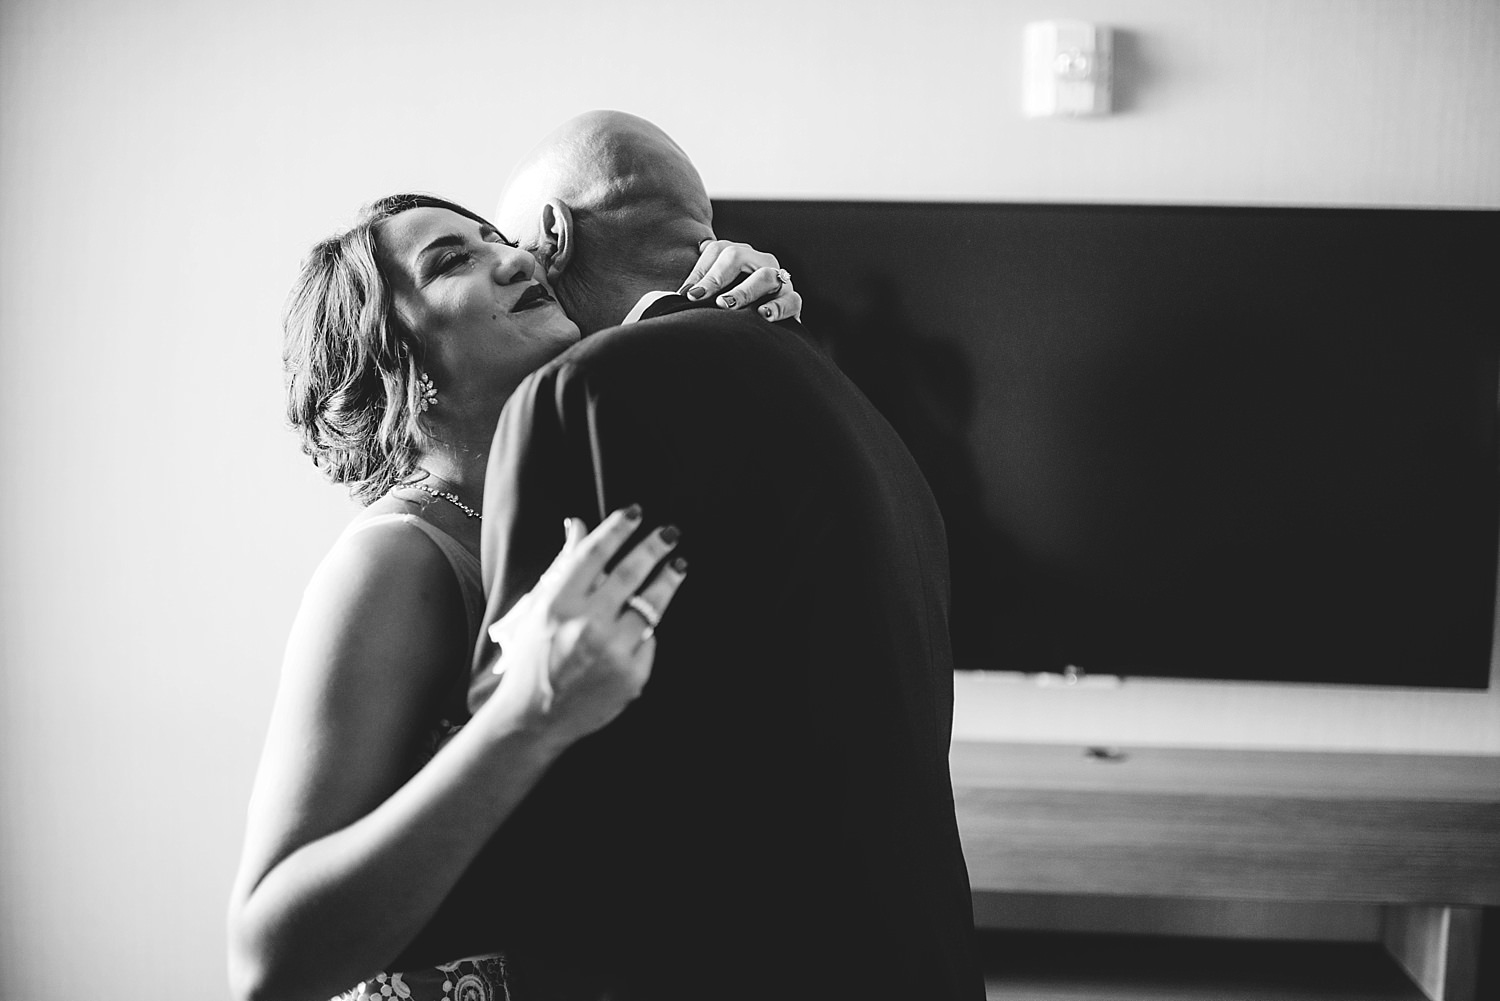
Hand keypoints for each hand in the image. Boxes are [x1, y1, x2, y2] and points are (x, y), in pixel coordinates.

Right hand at [481, 505, 686, 748]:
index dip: (618, 529)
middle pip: (631, 573)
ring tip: (678, 567)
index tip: (636, 512)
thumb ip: (565, 565)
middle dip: (655, 547)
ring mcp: (612, 653)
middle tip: (671, 532)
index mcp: (558, 605)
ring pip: (652, 606)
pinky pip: (649, 641)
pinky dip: (645, 632)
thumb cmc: (533, 657)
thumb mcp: (540, 608)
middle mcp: (586, 626)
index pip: (595, 554)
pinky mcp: (632, 676)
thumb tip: (578, 524)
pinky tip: (641, 627)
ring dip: (668, 581)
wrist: (534, 717)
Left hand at [678, 239, 801, 321]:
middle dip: (716, 278)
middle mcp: (758, 261)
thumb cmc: (727, 311)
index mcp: (737, 255)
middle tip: (700, 298)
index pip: (717, 251)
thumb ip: (696, 290)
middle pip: (738, 256)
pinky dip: (779, 307)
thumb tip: (674, 296)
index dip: (700, 271)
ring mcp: (778, 279)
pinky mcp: (792, 300)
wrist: (758, 331)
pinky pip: (791, 300)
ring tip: (727, 305)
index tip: (685, 295)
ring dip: (745, 290)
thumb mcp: (710, 297)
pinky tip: (763, 316)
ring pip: (766, 275)